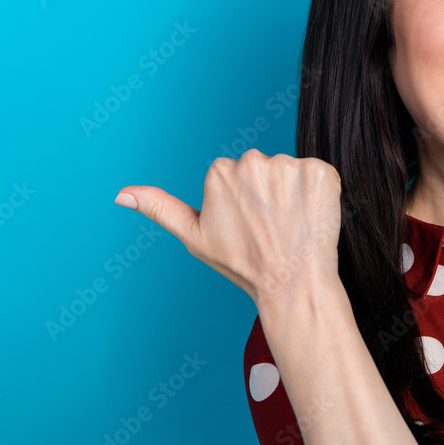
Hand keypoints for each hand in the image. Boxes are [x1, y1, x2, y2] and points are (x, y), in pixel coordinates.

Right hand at [113, 148, 342, 307]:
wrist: (292, 283)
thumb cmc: (243, 264)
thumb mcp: (194, 237)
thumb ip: (160, 208)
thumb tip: (121, 194)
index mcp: (220, 171)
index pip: (235, 174)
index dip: (242, 201)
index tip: (247, 224)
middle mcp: (253, 161)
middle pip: (262, 168)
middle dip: (266, 192)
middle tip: (270, 226)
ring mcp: (290, 166)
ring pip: (290, 172)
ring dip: (293, 193)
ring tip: (290, 224)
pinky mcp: (322, 173)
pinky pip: (319, 174)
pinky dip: (318, 194)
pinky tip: (311, 217)